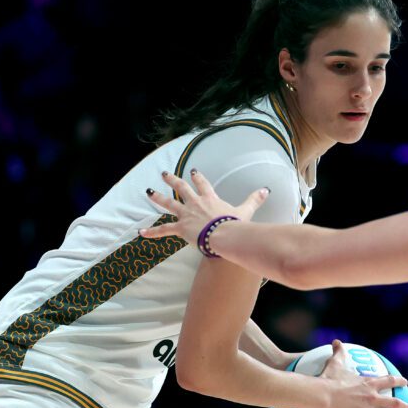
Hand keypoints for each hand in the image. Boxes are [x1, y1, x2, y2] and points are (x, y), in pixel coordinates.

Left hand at [139, 170, 266, 242]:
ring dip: (158, 197)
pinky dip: (152, 232)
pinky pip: (163, 230)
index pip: (202, 184)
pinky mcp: (180, 228)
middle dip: (172, 180)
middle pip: (182, 188)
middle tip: (164, 174)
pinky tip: (140, 233)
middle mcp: (195, 203)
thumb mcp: (246, 210)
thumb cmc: (234, 225)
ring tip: (148, 192)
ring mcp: (186, 214)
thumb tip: (266, 189)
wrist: (223, 235)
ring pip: (169, 203)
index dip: (198, 177)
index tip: (194, 171)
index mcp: (210, 198)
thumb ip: (254, 199)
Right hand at [318, 340, 407, 407]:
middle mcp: (372, 398)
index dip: (398, 382)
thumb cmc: (329, 379)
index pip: (388, 381)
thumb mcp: (336, 363)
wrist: (324, 394)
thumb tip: (336, 341)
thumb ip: (339, 352)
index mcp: (369, 384)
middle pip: (394, 403)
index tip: (405, 383)